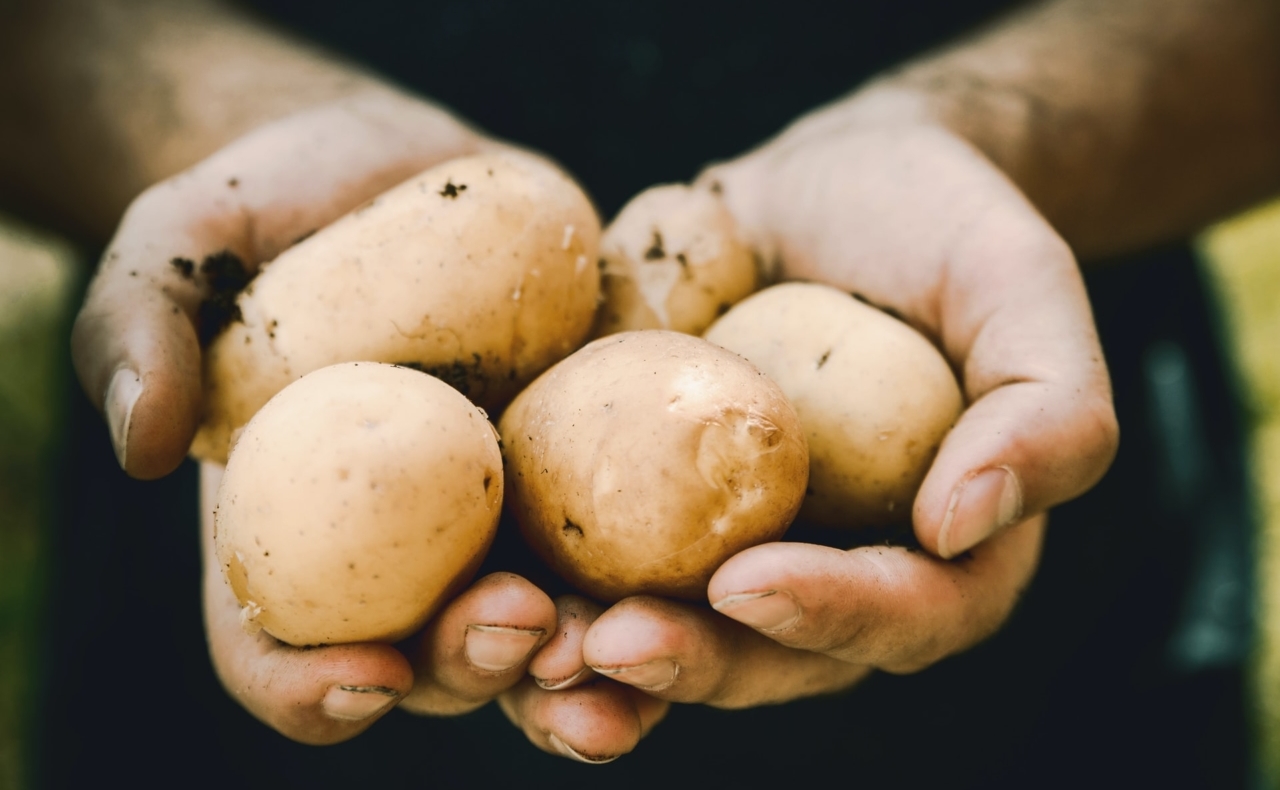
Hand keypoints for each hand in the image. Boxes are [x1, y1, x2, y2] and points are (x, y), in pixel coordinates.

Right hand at [75, 90, 665, 754]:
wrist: (395, 168)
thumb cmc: (272, 212)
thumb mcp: (182, 244)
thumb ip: (137, 326)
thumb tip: (144, 442)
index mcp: (288, 537)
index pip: (277, 654)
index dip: (310, 689)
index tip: (368, 674)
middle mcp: (400, 557)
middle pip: (432, 661)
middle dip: (478, 667)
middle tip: (522, 623)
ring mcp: (500, 522)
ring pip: (545, 634)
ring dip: (591, 663)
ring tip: (629, 639)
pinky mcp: (586, 470)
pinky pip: (630, 543)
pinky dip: (666, 574)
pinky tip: (712, 569)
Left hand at [570, 86, 1113, 714]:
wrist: (826, 187)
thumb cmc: (938, 230)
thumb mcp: (1020, 288)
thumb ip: (1047, 407)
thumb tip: (967, 522)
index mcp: (935, 553)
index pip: (899, 616)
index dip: (830, 616)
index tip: (752, 582)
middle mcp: (824, 572)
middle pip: (767, 658)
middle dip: (691, 663)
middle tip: (615, 645)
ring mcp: (723, 547)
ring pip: (665, 642)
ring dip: (592, 670)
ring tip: (532, 651)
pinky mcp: (636, 506)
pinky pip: (584, 569)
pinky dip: (533, 591)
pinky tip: (478, 592)